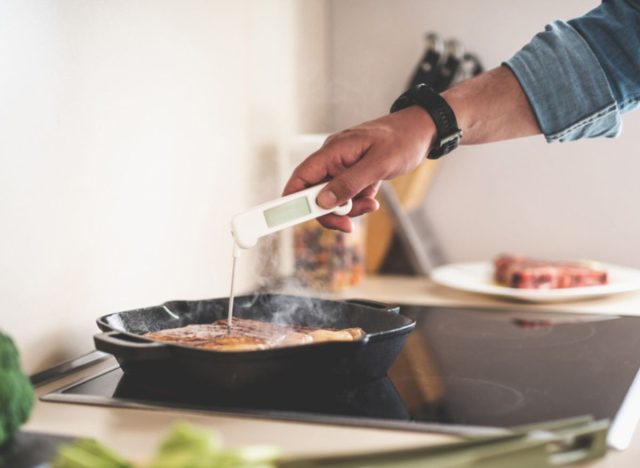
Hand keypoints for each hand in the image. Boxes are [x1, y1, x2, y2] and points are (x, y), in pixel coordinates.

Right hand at [282, 106, 435, 231]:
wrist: (422, 131)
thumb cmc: (402, 141)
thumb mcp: (377, 165)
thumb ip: (349, 183)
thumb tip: (323, 201)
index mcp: (333, 151)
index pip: (301, 176)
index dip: (291, 198)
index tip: (287, 218)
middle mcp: (333, 159)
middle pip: (316, 194)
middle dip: (330, 211)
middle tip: (348, 224)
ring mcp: (343, 166)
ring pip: (333, 198)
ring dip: (349, 208)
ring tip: (371, 204)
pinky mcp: (354, 173)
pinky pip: (347, 195)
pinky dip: (358, 202)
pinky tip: (373, 197)